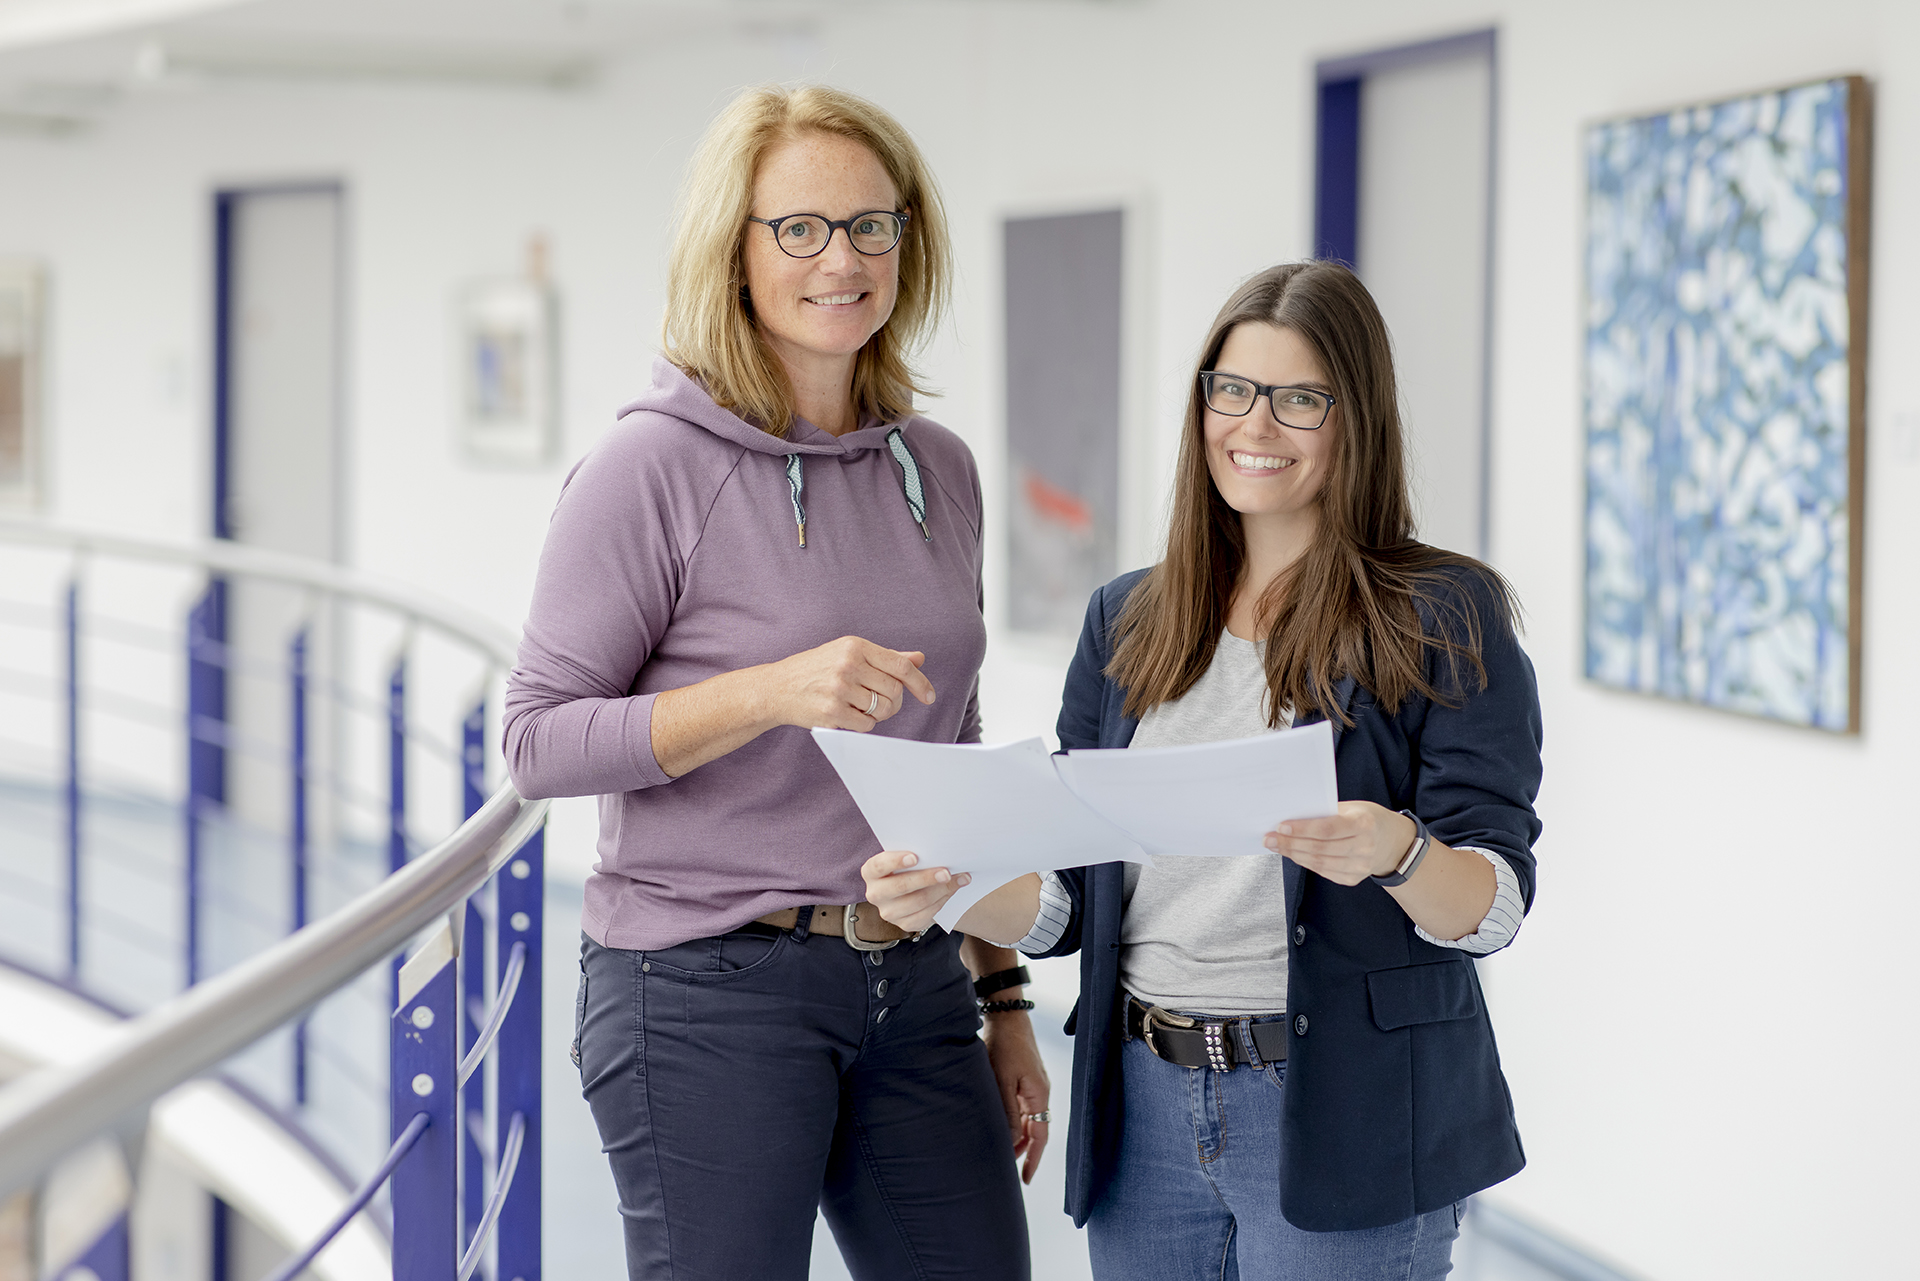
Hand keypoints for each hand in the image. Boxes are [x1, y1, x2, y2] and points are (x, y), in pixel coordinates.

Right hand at [761, 636, 933, 731]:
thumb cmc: (816, 669)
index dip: (920, 683)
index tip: (929, 696)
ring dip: (879, 714)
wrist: (776, 687)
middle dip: (894, 701)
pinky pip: (867, 725)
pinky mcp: (831, 711)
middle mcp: (848, 664)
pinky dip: (864, 724)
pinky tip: (848, 715)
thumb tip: (919, 658)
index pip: (901, 666)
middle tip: (879, 701)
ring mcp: (839, 688)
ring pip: (883, 709)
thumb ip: (885, 657)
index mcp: (855, 646)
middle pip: (895, 691)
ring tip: (861, 707)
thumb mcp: (848, 653)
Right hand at [861, 849, 967, 933]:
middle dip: (926, 878)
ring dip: (942, 889)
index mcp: (871, 872)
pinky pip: (926, 914)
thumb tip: (941, 853)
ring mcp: (888, 912)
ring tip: (959, 879)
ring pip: (918, 901)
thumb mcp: (906, 858)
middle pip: (901, 886)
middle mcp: (875, 894)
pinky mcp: (904, 924)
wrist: (913, 890)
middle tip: (946, 872)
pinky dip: (943, 900)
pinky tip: (952, 890)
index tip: (915, 857)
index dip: (896, 861)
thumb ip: (917, 855)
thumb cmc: (909, 867)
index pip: (879, 866)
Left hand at [982, 1010, 1050, 1183]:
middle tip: (1005, 1168)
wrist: (1006, 1015)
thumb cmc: (1004, 1046)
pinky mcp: (1025, 1077)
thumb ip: (1008, 1112)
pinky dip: (1013, 1119)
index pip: (1040, 1137)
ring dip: (1016, 1135)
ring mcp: (1033, 1084)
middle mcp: (1040, 1092)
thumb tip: (1013, 1141)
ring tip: (999, 1149)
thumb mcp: (1003, 1081)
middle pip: (1035, 1130)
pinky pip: (1022, 1106)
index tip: (1024, 1179)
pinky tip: (1000, 1123)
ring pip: (1027, 1119)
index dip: (1032, 1159)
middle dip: (1022, 1151)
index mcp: (1040, 1095)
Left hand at [1263, 800, 1417, 885]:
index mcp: (1364, 824)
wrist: (1392, 842)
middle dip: (1290, 844)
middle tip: (1269, 839)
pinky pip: (1323, 872)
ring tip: (1276, 846)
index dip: (1302, 829)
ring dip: (1294, 854)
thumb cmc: (1366, 819)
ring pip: (1319, 863)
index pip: (1327, 829)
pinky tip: (1293, 854)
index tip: (1281, 827)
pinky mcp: (1353, 878)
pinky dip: (1305, 863)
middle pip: (1320, 848)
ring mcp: (1360, 867)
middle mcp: (1364, 847)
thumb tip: (1291, 817)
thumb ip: (1325, 812)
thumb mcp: (1352, 807)